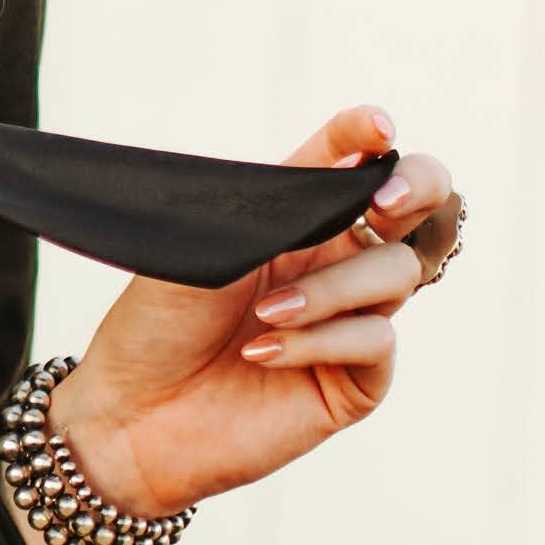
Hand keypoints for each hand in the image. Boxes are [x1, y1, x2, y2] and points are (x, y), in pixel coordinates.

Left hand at [8, 106, 463, 544]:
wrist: (128, 416)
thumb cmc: (155, 327)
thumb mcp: (200, 248)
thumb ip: (269, 210)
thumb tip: (337, 170)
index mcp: (294, 220)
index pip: (349, 161)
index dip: (368, 134)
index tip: (375, 127)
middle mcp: (333, 263)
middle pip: (417, 207)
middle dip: (417, 186)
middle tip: (383, 198)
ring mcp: (348, 321)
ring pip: (396, 273)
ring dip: (332, 288)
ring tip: (265, 314)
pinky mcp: (354, 381)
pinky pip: (376, 340)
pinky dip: (322, 340)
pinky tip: (263, 353)